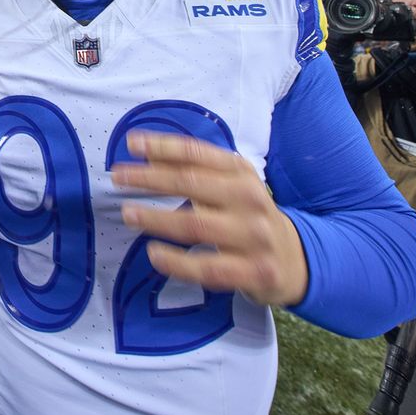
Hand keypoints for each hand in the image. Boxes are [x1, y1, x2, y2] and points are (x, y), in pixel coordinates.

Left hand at [111, 132, 308, 306]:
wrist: (295, 260)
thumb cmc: (250, 216)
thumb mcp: (233, 186)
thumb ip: (198, 171)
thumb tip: (147, 155)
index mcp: (243, 173)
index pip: (199, 154)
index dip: (164, 146)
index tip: (133, 143)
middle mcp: (249, 200)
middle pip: (192, 184)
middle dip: (151, 178)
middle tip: (119, 177)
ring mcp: (252, 237)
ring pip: (196, 225)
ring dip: (157, 218)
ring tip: (128, 212)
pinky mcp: (252, 271)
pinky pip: (208, 267)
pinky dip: (178, 262)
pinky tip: (154, 254)